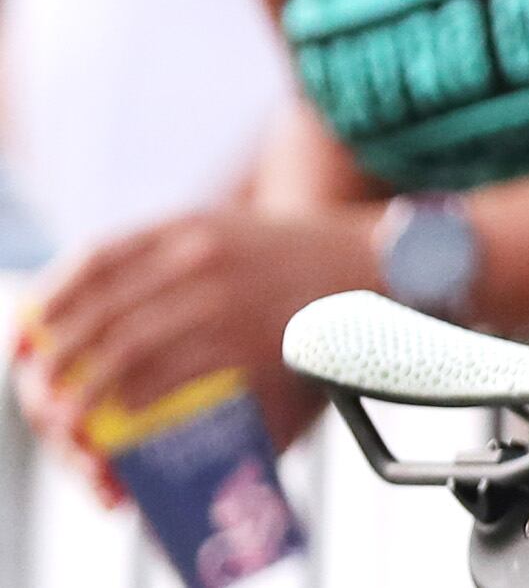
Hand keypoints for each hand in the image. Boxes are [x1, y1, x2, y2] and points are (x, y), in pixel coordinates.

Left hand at [19, 205, 372, 456]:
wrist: (376, 268)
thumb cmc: (291, 263)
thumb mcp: (228, 233)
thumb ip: (169, 258)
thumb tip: (91, 309)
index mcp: (191, 225)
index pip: (96, 258)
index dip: (50, 299)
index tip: (28, 331)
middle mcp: (202, 257)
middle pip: (100, 314)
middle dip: (59, 361)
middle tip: (43, 391)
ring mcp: (226, 302)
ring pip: (126, 354)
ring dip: (85, 396)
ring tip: (68, 422)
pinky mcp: (250, 345)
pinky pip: (172, 382)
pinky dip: (135, 407)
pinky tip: (124, 419)